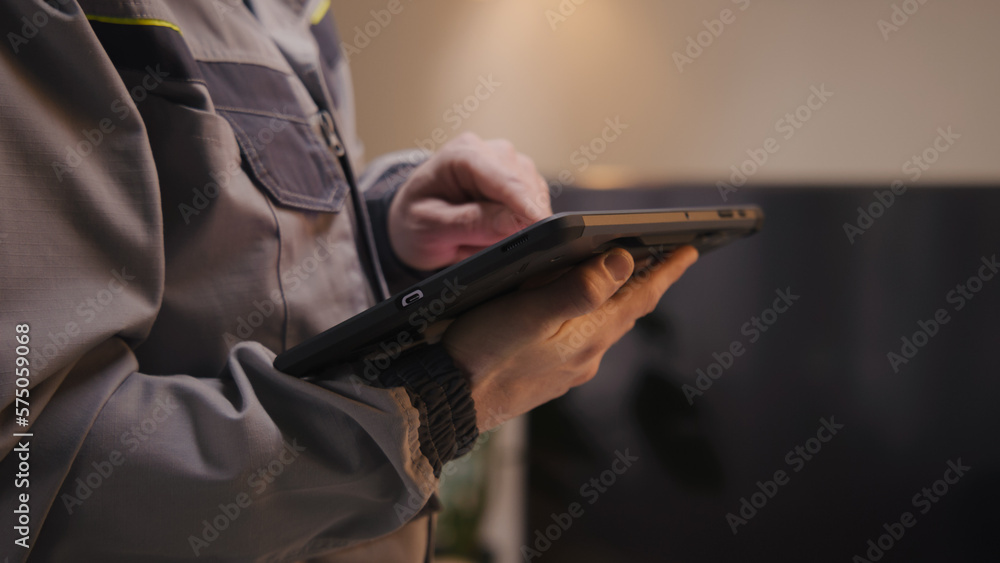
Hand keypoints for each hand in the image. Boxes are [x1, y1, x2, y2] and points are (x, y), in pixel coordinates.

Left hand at [389, 133, 551, 270]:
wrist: (411, 220)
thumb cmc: (415, 221)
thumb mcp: (432, 228)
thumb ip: (473, 224)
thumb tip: (518, 223)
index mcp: (463, 154)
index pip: (506, 181)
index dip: (528, 207)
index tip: (544, 229)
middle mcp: (491, 151)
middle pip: (526, 188)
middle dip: (518, 222)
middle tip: (486, 247)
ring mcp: (509, 164)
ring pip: (535, 197)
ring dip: (518, 225)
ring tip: (480, 239)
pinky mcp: (521, 181)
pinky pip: (534, 206)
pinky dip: (521, 224)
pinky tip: (495, 232)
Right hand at [442, 245, 698, 431]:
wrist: (449, 403)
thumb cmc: (484, 353)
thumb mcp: (531, 312)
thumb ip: (579, 288)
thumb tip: (624, 261)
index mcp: (589, 336)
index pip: (640, 296)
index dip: (666, 270)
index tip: (690, 249)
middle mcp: (585, 355)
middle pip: (625, 310)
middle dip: (644, 282)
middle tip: (663, 258)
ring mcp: (566, 368)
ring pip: (601, 325)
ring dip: (615, 299)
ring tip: (622, 278)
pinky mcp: (545, 374)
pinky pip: (578, 338)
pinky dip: (586, 316)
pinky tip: (572, 312)